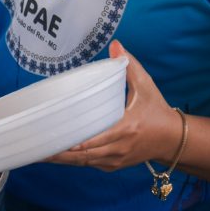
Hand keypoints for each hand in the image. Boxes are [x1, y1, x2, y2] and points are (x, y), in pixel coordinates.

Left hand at [46, 40, 183, 171]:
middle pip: (83, 155)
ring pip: (83, 163)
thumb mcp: (146, 86)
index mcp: (125, 128)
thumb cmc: (157, 111)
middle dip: (59, 154)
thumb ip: (129, 66)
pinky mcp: (113, 165)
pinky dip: (73, 161)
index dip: (73, 143)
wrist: (173, 139)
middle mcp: (119, 147)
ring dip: (62, 160)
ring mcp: (115, 159)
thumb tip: (116, 45)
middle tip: (36, 147)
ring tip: (40, 153)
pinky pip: (89, 164)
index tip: (53, 139)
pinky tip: (57, 155)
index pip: (94, 140)